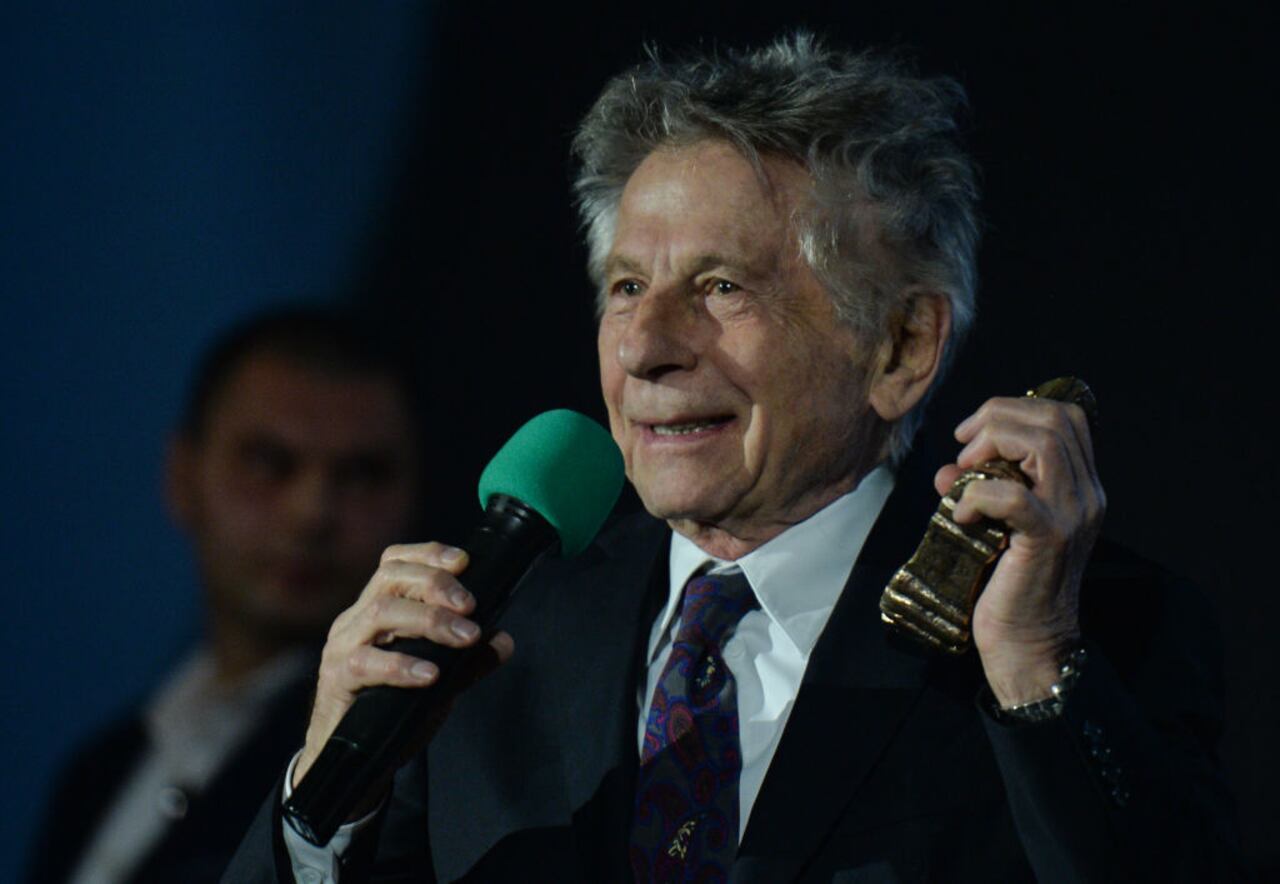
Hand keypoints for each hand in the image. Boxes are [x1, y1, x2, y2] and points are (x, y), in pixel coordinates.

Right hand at [293, 542, 513, 805]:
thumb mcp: (438, 681)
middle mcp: (355, 621)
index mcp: (376, 609)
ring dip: (429, 619)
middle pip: (389, 579)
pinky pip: (365, 663)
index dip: (427, 553)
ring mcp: (341, 648)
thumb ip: (468, 662)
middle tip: (471, 606)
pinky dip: (402, 665)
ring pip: (379, 612)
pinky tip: (431, 675)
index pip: (394, 563)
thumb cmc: (392, 710)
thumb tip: (503, 641)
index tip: (464, 560)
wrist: (352, 763)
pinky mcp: (336, 680)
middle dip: (435, 583)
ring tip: (465, 636)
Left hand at [934, 396, 1104, 706]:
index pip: (1065, 417)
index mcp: (1081, 486)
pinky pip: (1013, 495)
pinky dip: (977, 494)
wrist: (1028, 645)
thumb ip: (976, 488)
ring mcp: (1072, 516)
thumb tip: (945, 468)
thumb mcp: (993, 524)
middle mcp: (1087, 495)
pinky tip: (960, 514)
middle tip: (963, 447)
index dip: (1014, 409)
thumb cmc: (1007, 584)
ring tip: (964, 472)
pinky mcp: (1048, 539)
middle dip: (997, 417)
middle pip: (1054, 419)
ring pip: (1043, 443)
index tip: (972, 434)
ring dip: (991, 444)